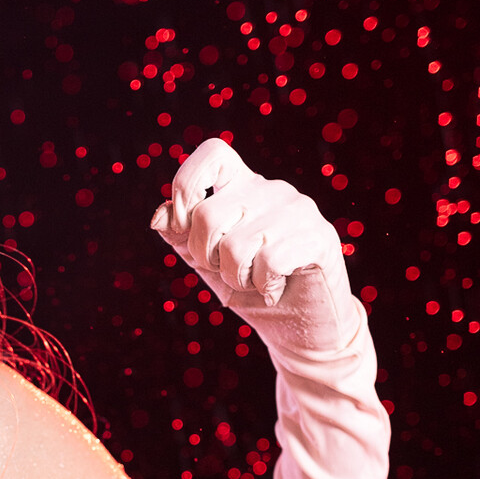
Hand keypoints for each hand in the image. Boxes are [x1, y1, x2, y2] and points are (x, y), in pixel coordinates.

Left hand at [151, 138, 359, 351]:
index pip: (213, 153)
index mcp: (243, 186)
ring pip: (235, 246)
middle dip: (206, 257)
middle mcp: (271, 190)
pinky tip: (275, 289)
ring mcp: (298, 210)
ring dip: (237, 278)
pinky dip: (263, 286)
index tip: (185, 227)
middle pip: (208, 215)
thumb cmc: (249, 288)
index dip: (186, 187)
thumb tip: (159, 215)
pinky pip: (269, 262)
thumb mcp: (206, 262)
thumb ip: (180, 235)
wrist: (298, 325)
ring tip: (256, 281)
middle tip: (230, 270)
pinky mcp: (319, 237)